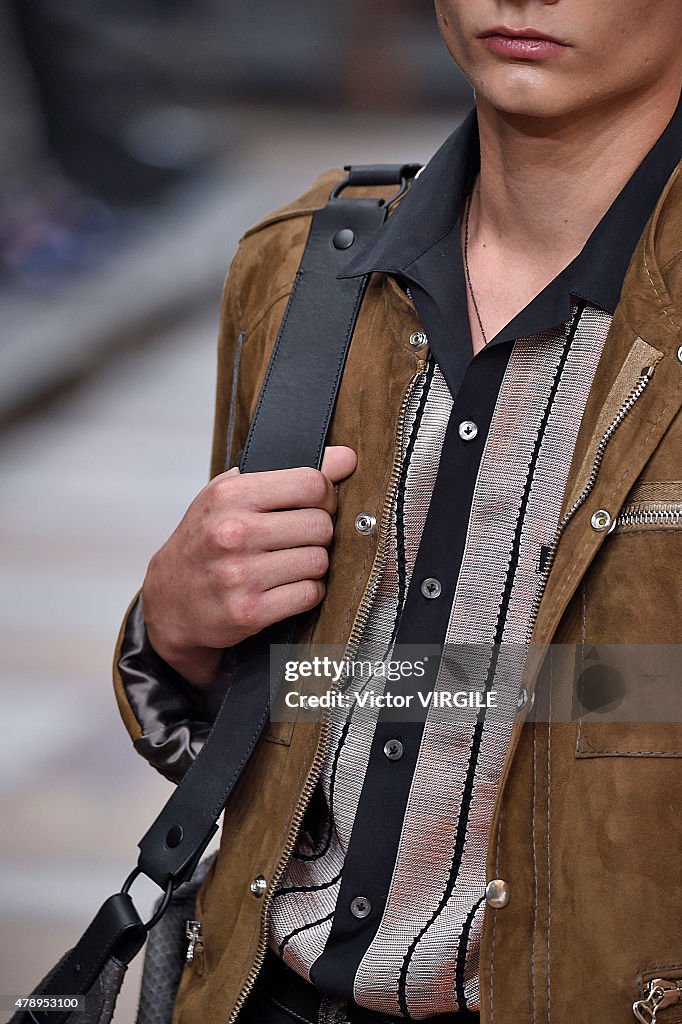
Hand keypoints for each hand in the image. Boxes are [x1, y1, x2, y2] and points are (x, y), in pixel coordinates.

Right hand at [141, 446, 356, 686]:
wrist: (171, 598)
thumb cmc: (206, 539)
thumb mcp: (233, 495)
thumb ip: (288, 473)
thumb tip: (346, 458)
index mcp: (230, 495)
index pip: (311, 484)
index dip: (325, 494)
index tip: (317, 504)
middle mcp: (233, 532)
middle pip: (320, 525)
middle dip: (319, 533)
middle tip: (301, 538)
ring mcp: (240, 574)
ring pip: (319, 561)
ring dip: (313, 564)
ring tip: (290, 563)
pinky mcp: (248, 611)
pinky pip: (309, 594)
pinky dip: (306, 592)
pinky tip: (287, 586)